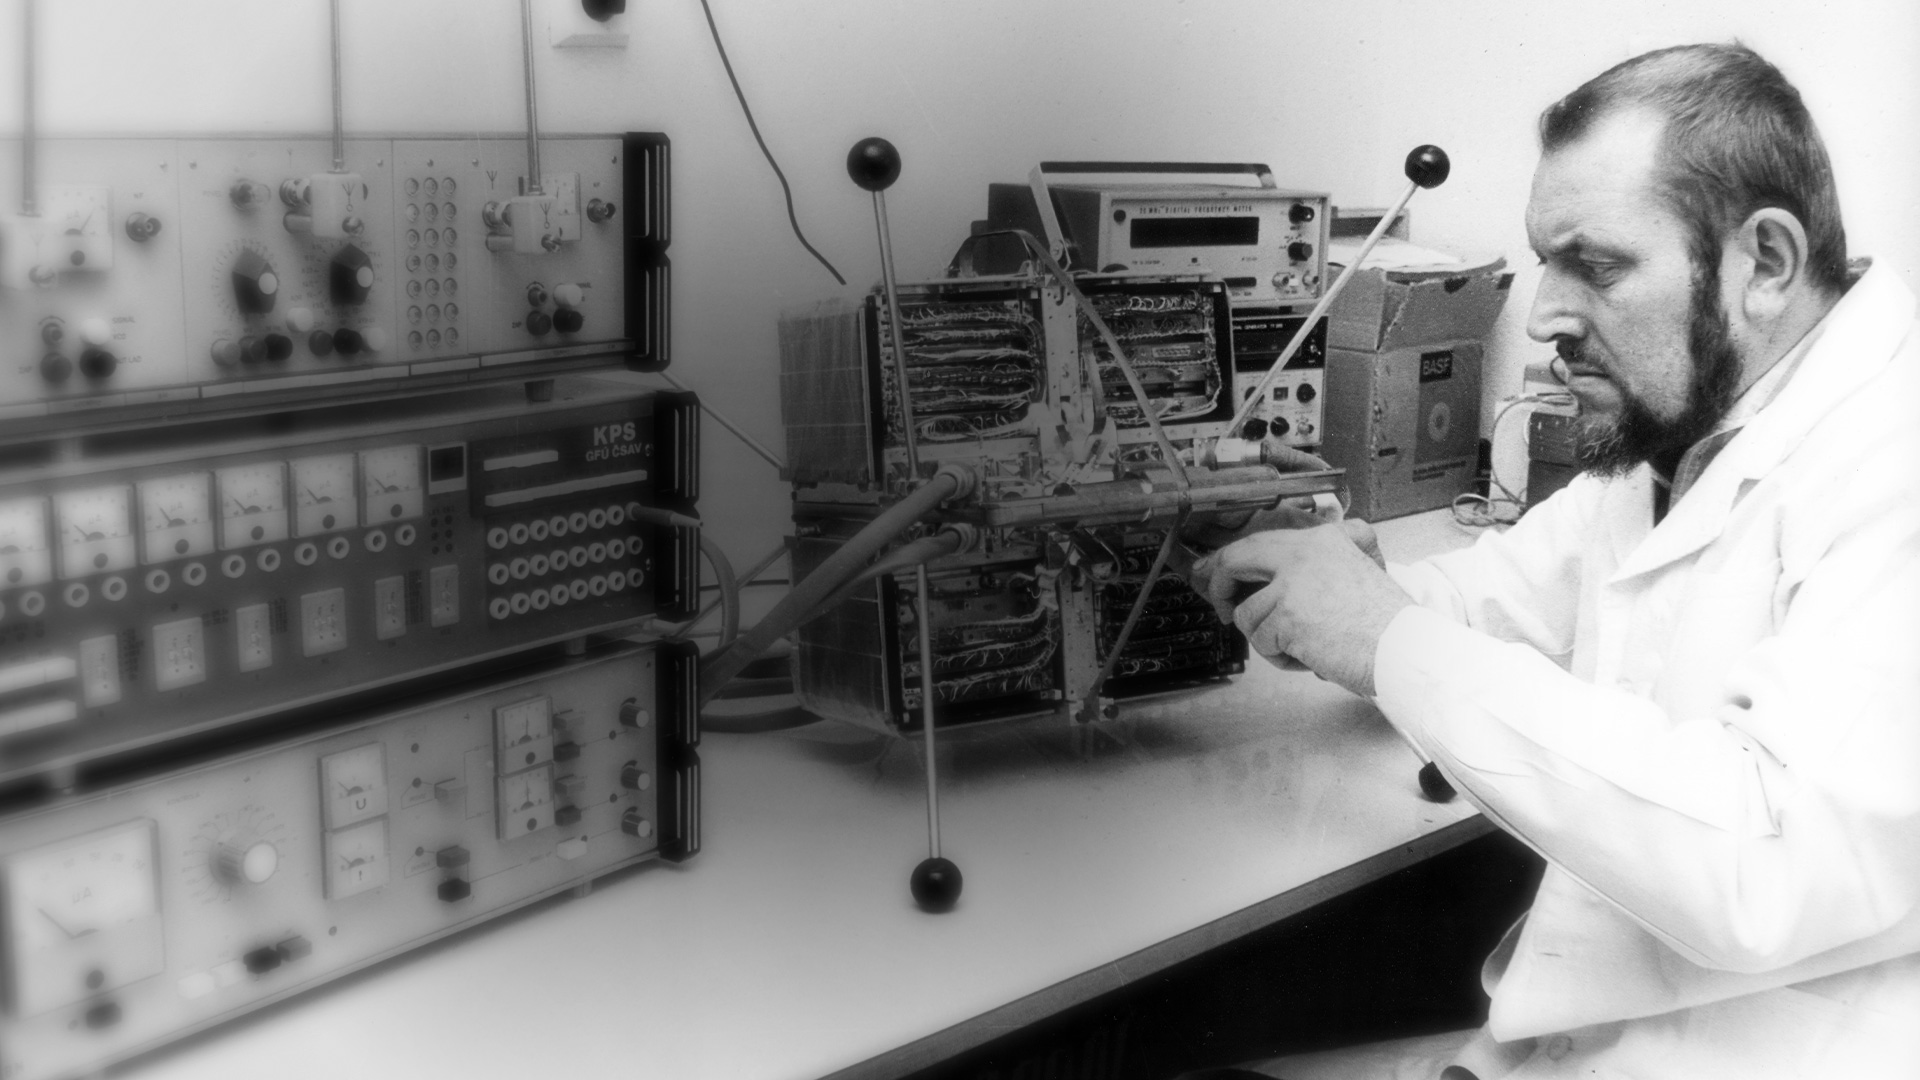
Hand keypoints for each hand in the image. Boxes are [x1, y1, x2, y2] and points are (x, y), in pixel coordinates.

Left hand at [1192, 523, 1411, 697]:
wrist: (1405, 649)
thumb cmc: (1386, 624)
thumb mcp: (1361, 569)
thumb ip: (1323, 561)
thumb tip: (1270, 581)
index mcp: (1324, 537)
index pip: (1262, 541)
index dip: (1232, 561)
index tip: (1215, 573)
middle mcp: (1305, 551)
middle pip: (1236, 558)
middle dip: (1221, 586)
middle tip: (1226, 610)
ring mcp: (1293, 582)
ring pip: (1248, 613)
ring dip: (1268, 639)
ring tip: (1303, 647)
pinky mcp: (1286, 614)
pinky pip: (1261, 641)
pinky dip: (1281, 658)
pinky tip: (1311, 657)